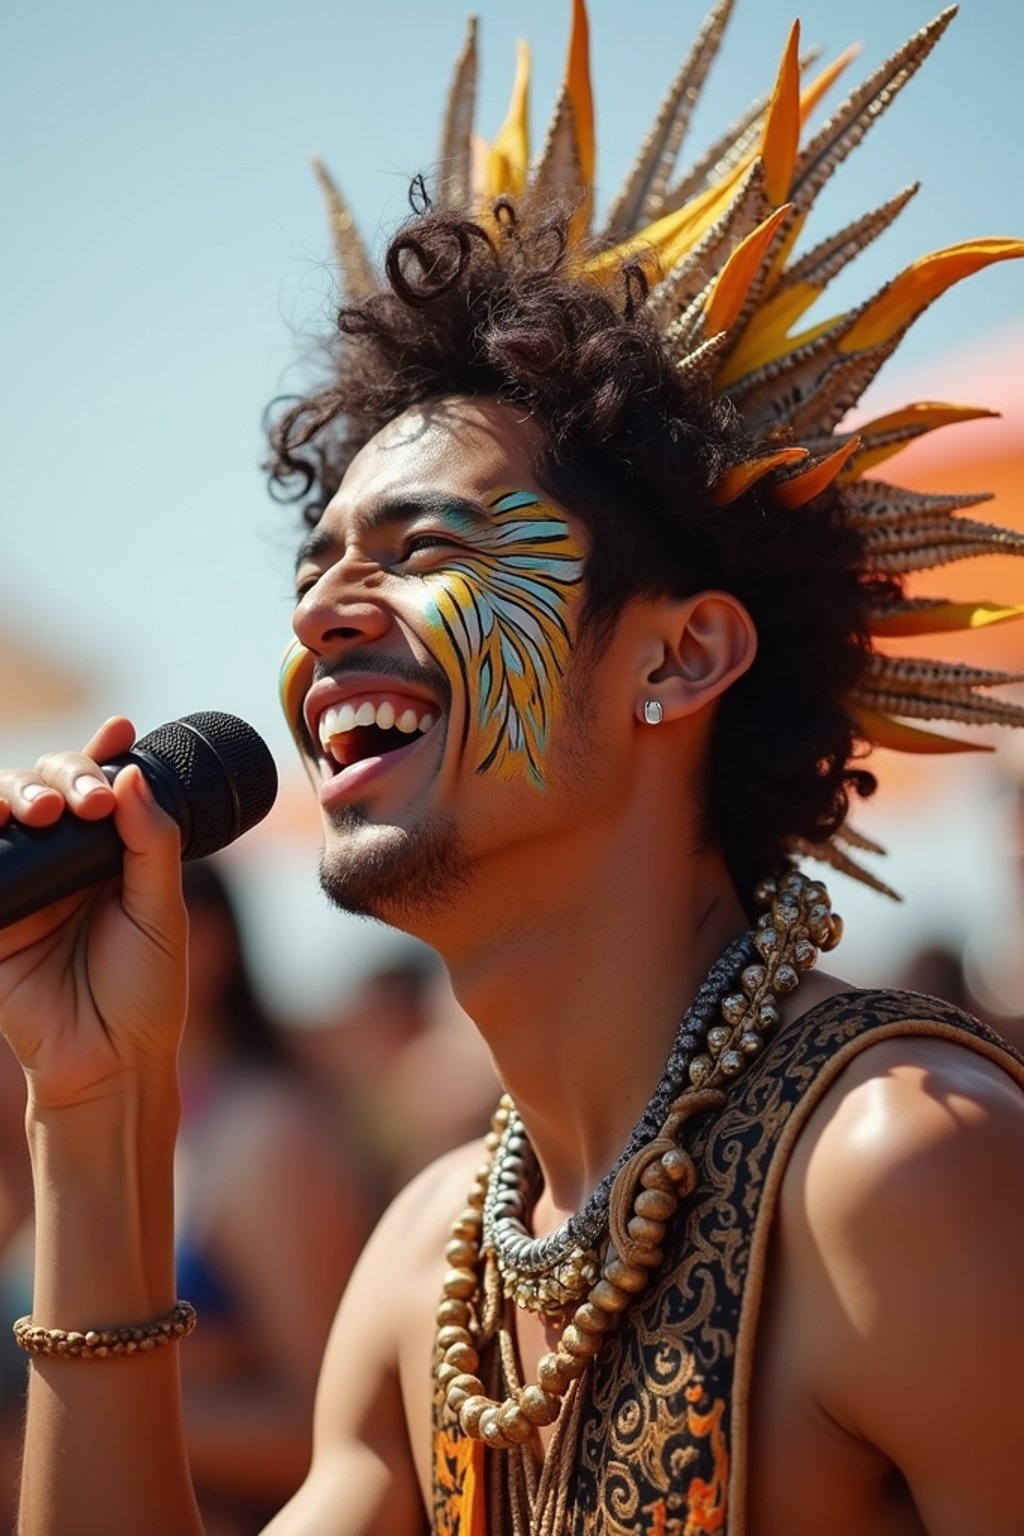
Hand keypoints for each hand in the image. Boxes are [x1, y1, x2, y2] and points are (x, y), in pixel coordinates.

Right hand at [0, 716, 187, 1111]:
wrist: (108, 1064)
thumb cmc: (145, 994)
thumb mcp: (162, 914)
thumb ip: (150, 844)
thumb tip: (131, 772)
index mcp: (111, 855)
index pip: (101, 787)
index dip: (102, 753)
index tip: (118, 728)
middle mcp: (65, 862)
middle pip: (47, 785)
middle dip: (62, 775)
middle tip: (87, 804)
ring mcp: (25, 884)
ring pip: (3, 809)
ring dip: (17, 791)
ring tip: (44, 811)